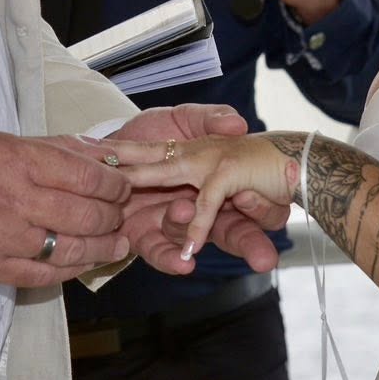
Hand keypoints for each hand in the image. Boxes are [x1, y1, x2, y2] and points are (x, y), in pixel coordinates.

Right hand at [0, 133, 131, 289]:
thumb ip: (49, 149)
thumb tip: (96, 153)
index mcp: (15, 160)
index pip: (84, 175)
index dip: (113, 184)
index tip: (123, 186)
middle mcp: (14, 200)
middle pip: (84, 213)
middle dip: (112, 216)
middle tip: (122, 215)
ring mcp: (4, 239)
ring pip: (71, 249)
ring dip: (102, 248)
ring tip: (117, 245)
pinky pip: (44, 275)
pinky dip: (71, 270)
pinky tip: (84, 264)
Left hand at [103, 106, 285, 274]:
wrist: (104, 146)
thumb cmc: (152, 129)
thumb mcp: (187, 118)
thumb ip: (212, 118)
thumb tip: (237, 124)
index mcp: (216, 180)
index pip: (250, 200)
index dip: (265, 206)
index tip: (274, 205)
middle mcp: (201, 207)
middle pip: (234, 232)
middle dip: (252, 246)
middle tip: (266, 258)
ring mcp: (174, 223)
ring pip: (200, 239)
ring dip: (196, 227)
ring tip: (185, 208)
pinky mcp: (144, 237)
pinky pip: (161, 253)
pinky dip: (172, 258)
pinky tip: (184, 261)